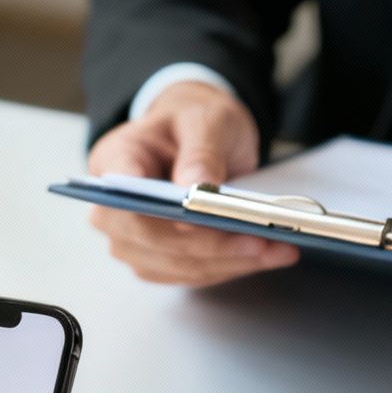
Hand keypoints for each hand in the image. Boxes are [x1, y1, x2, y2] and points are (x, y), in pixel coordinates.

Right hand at [87, 81, 298, 285]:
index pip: (123, 193)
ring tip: (277, 250)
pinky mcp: (157, 259)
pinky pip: (191, 273)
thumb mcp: (204, 119)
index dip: (156, 212)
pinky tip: (266, 256)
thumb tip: (196, 185)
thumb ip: (200, 150)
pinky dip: (231, 267)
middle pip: (153, 240)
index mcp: (115, 160)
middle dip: (210, 246)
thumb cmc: (193, 121)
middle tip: (260, 241)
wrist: (196, 136)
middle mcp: (114, 207)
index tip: (194, 219)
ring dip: (229, 263)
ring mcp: (132, 238)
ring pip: (177, 264)